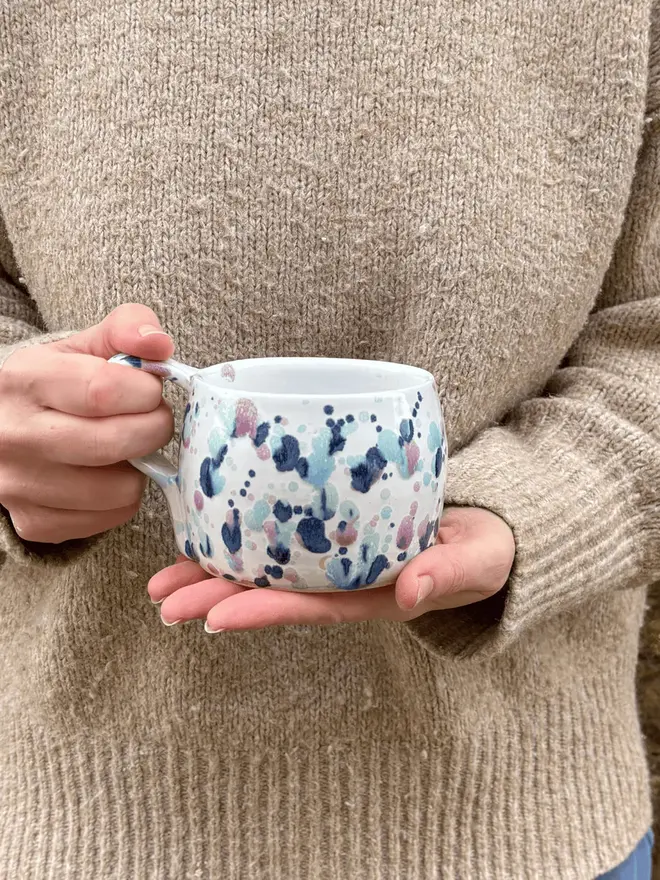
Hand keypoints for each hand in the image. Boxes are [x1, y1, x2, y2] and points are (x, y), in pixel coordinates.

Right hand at [0, 304, 174, 542]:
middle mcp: (13, 436)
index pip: (103, 390)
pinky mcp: (34, 523)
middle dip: (153, 428)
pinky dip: (123, 496)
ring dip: (139, 467)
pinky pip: (111, 517)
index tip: (150, 390)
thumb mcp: (83, 345)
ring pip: (119, 489)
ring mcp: (19, 485)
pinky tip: (107, 473)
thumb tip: (159, 346)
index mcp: (24, 380)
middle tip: (151, 418)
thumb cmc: (56, 384)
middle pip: (114, 443)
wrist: (6, 428)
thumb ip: (126, 329)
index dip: (145, 391)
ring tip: (125, 446)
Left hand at [149, 507, 514, 630]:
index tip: (214, 617)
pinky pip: (282, 539)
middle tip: (162, 600)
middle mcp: (346, 585)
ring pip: (268, 571)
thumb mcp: (479, 559)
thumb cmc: (486, 547)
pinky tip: (205, 534)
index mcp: (376, 596)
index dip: (263, 612)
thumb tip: (411, 592)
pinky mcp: (333, 534)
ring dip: (215, 575)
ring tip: (161, 581)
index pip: (312, 607)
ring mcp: (336, 561)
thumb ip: (451, 573)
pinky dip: (243, 538)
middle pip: (276, 594)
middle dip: (217, 598)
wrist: (488, 528)